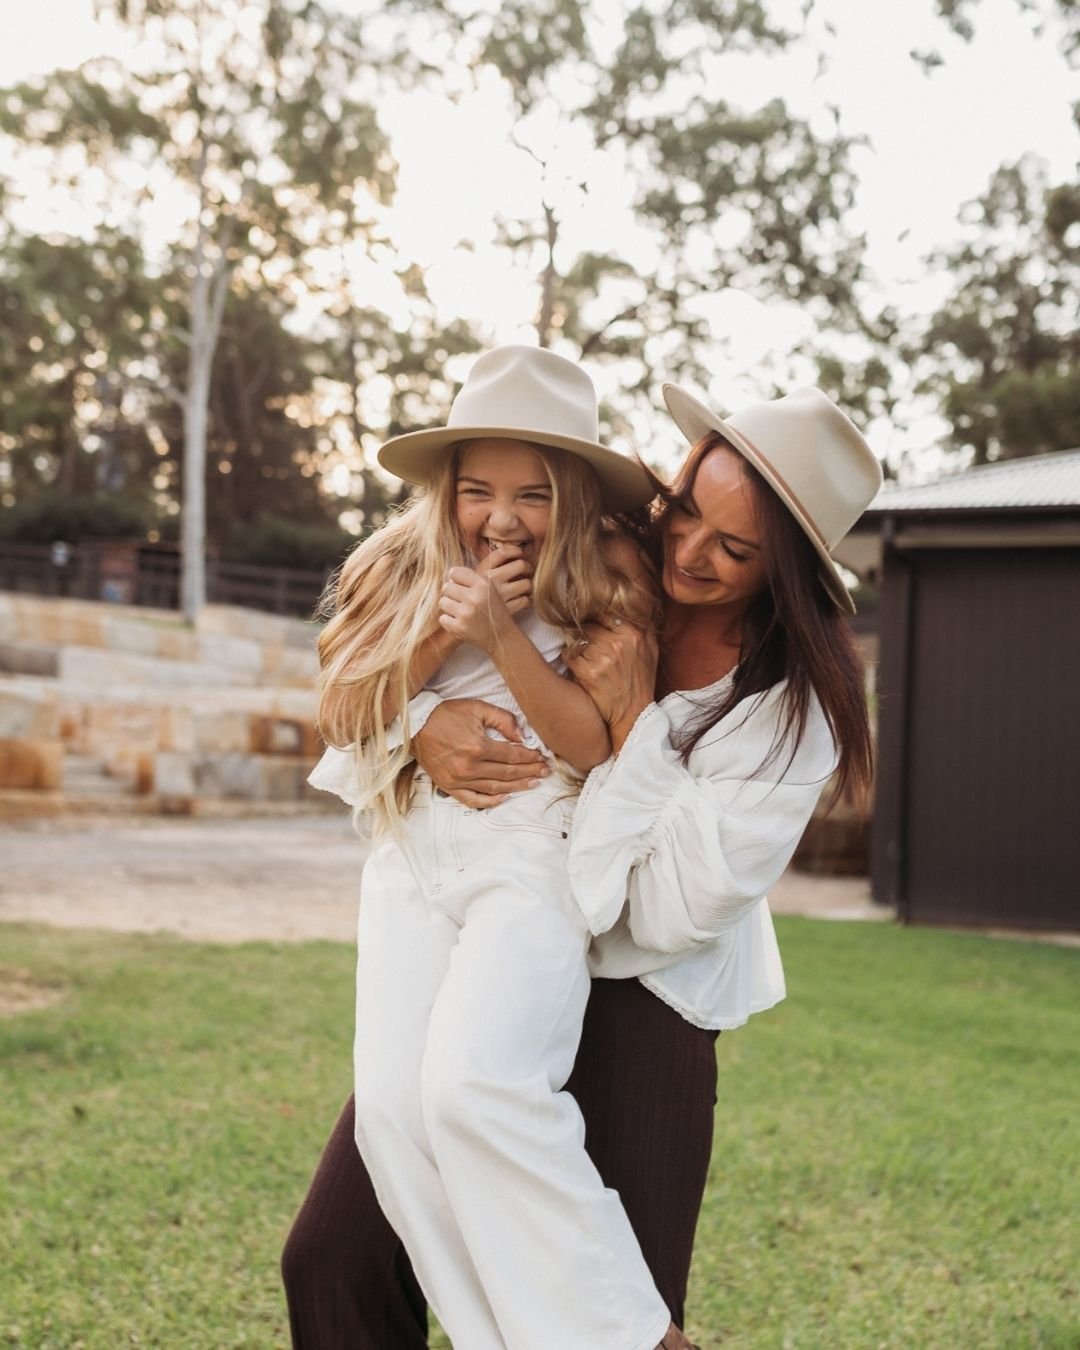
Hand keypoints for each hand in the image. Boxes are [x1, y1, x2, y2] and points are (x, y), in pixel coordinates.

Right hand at [413, 698, 550, 808]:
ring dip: (517, 787)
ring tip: (533, 784)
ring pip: (495, 788)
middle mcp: (470, 766)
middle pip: (508, 773)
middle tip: (545, 772)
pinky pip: (473, 800)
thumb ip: (502, 719)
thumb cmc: (446, 714)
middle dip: (530, 772)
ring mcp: (459, 779)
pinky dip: (489, 802)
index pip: (512, 755)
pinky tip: (505, 798)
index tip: (542, 757)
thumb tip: (522, 736)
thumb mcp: (477, 707)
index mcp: (478, 746)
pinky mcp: (449, 786)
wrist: (415, 725)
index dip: (530, 757)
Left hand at [439, 560, 522, 651]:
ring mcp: (466, 613)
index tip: (461, 587)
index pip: (454, 572)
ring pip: (443, 602)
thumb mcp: (490, 589)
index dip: (455, 580)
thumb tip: (449, 578)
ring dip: (449, 607)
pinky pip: (443, 618)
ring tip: (461, 612)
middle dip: (452, 594)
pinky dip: (449, 621)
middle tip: (461, 601)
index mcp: (483, 584)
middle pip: (446, 587)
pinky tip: (460, 622)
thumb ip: (471, 580)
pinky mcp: (459, 627)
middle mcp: (474, 597)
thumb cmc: (494, 611)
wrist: (503, 637)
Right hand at [474, 544, 532, 614]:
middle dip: (526, 567)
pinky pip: (525, 601)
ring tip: (523, 587)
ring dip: (527, 585)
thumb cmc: (470, 597)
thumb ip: (486, 567)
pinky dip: (526, 601)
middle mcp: (492, 581)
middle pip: (521, 565)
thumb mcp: (472, 579)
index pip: (504, 552)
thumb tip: (509, 553)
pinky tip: (522, 600)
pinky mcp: (507, 610)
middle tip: (525, 571)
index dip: (516, 550)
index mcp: (483, 571)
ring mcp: (501, 596)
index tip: (520, 553)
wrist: (466, 620)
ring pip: (526, 584)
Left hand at [564, 618, 657, 751]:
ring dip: (577, 647)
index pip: (605, 611)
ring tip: (586, 659)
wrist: (633, 714)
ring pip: (577, 639)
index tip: (591, 621)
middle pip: (588, 624)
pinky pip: (569, 655)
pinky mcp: (588, 672)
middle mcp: (620, 642)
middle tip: (587, 644)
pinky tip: (580, 669)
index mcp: (635, 633)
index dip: (596, 617)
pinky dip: (571, 660)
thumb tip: (630, 602)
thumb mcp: (650, 650)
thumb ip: (641, 625)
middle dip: (585, 633)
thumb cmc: (640, 681)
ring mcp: (603, 657)